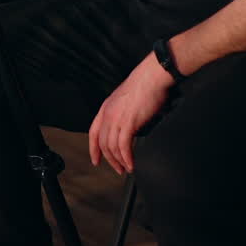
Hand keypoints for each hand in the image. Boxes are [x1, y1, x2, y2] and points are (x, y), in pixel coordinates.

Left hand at [88, 53, 173, 174]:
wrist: (151, 76)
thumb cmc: (144, 85)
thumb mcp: (126, 100)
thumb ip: (122, 114)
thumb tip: (129, 129)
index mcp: (106, 108)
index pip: (93, 132)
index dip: (93, 148)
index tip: (96, 160)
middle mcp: (108, 114)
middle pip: (102, 143)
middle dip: (109, 159)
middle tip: (117, 169)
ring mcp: (116, 118)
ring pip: (112, 147)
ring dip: (118, 161)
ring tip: (126, 168)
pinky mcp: (128, 123)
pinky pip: (123, 146)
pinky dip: (126, 158)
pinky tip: (131, 164)